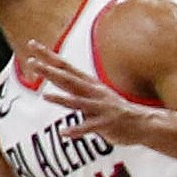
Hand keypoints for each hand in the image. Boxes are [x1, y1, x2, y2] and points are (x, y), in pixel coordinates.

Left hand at [14, 43, 160, 148]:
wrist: (144, 124)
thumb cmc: (112, 110)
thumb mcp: (92, 94)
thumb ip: (72, 88)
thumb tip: (53, 79)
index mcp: (89, 84)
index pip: (65, 66)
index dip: (48, 56)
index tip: (32, 44)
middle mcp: (94, 92)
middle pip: (68, 79)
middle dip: (50, 71)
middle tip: (32, 62)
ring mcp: (101, 107)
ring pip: (79, 102)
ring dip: (62, 99)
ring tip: (45, 96)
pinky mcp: (107, 123)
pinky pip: (89, 127)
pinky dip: (77, 130)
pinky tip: (64, 132)